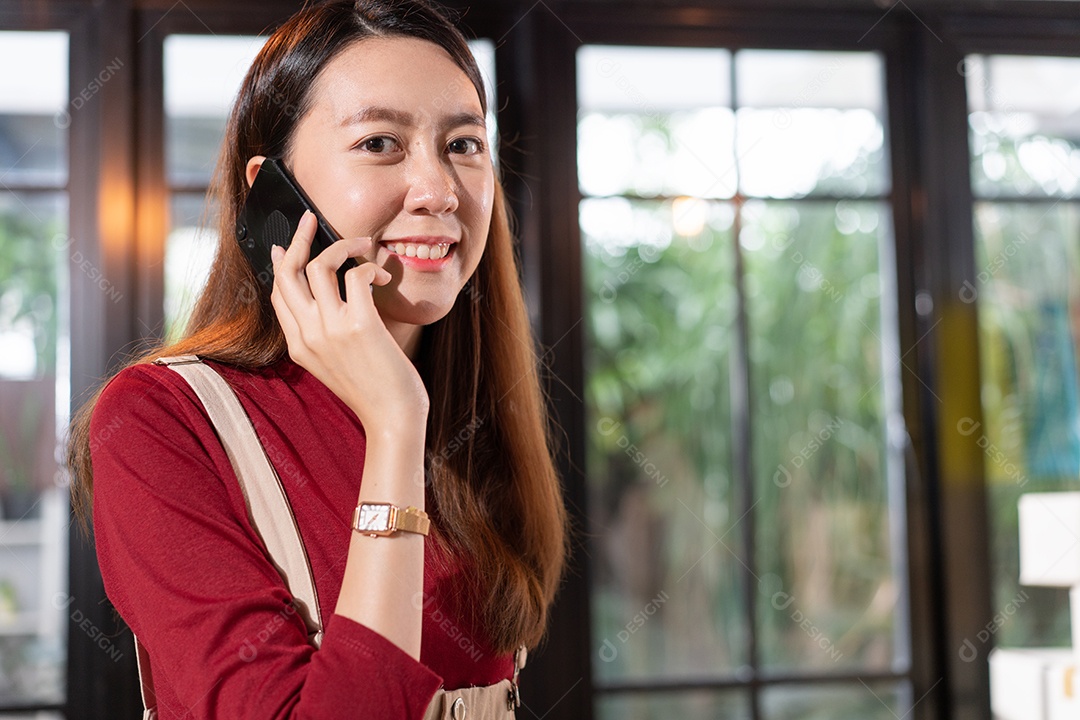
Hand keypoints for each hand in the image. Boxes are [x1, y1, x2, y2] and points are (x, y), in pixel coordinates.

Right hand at [269, 211, 429, 430]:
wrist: (392, 419)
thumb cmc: (373, 392)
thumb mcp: (335, 366)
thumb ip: (325, 336)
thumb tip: (331, 302)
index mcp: (298, 346)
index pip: (278, 294)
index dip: (281, 264)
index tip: (289, 244)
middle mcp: (308, 335)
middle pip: (288, 272)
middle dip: (300, 238)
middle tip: (312, 219)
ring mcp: (331, 329)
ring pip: (320, 266)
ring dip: (344, 246)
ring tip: (364, 244)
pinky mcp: (360, 324)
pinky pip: (355, 276)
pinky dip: (369, 267)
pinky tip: (382, 276)